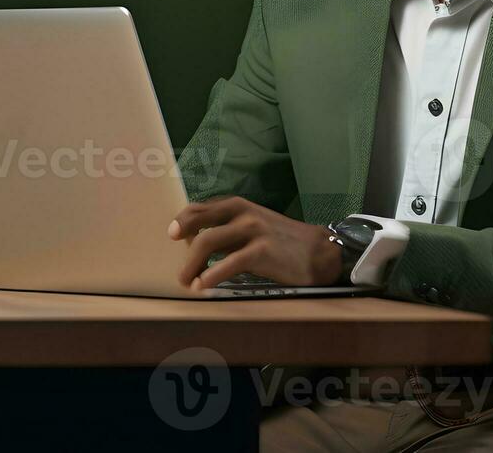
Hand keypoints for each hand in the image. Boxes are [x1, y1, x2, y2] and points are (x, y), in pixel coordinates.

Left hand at [170, 197, 340, 290]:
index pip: (200, 207)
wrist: (319, 252)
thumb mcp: (253, 228)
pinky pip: (229, 263)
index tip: (172, 235)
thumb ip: (228, 232)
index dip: (183, 220)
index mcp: (238, 206)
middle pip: (200, 222)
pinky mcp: (262, 251)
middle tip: (177, 265)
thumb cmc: (281, 242)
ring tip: (187, 282)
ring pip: (209, 241)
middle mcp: (243, 213)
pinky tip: (204, 286)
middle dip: (182, 242)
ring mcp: (253, 230)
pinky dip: (211, 275)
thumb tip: (197, 246)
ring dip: (192, 264)